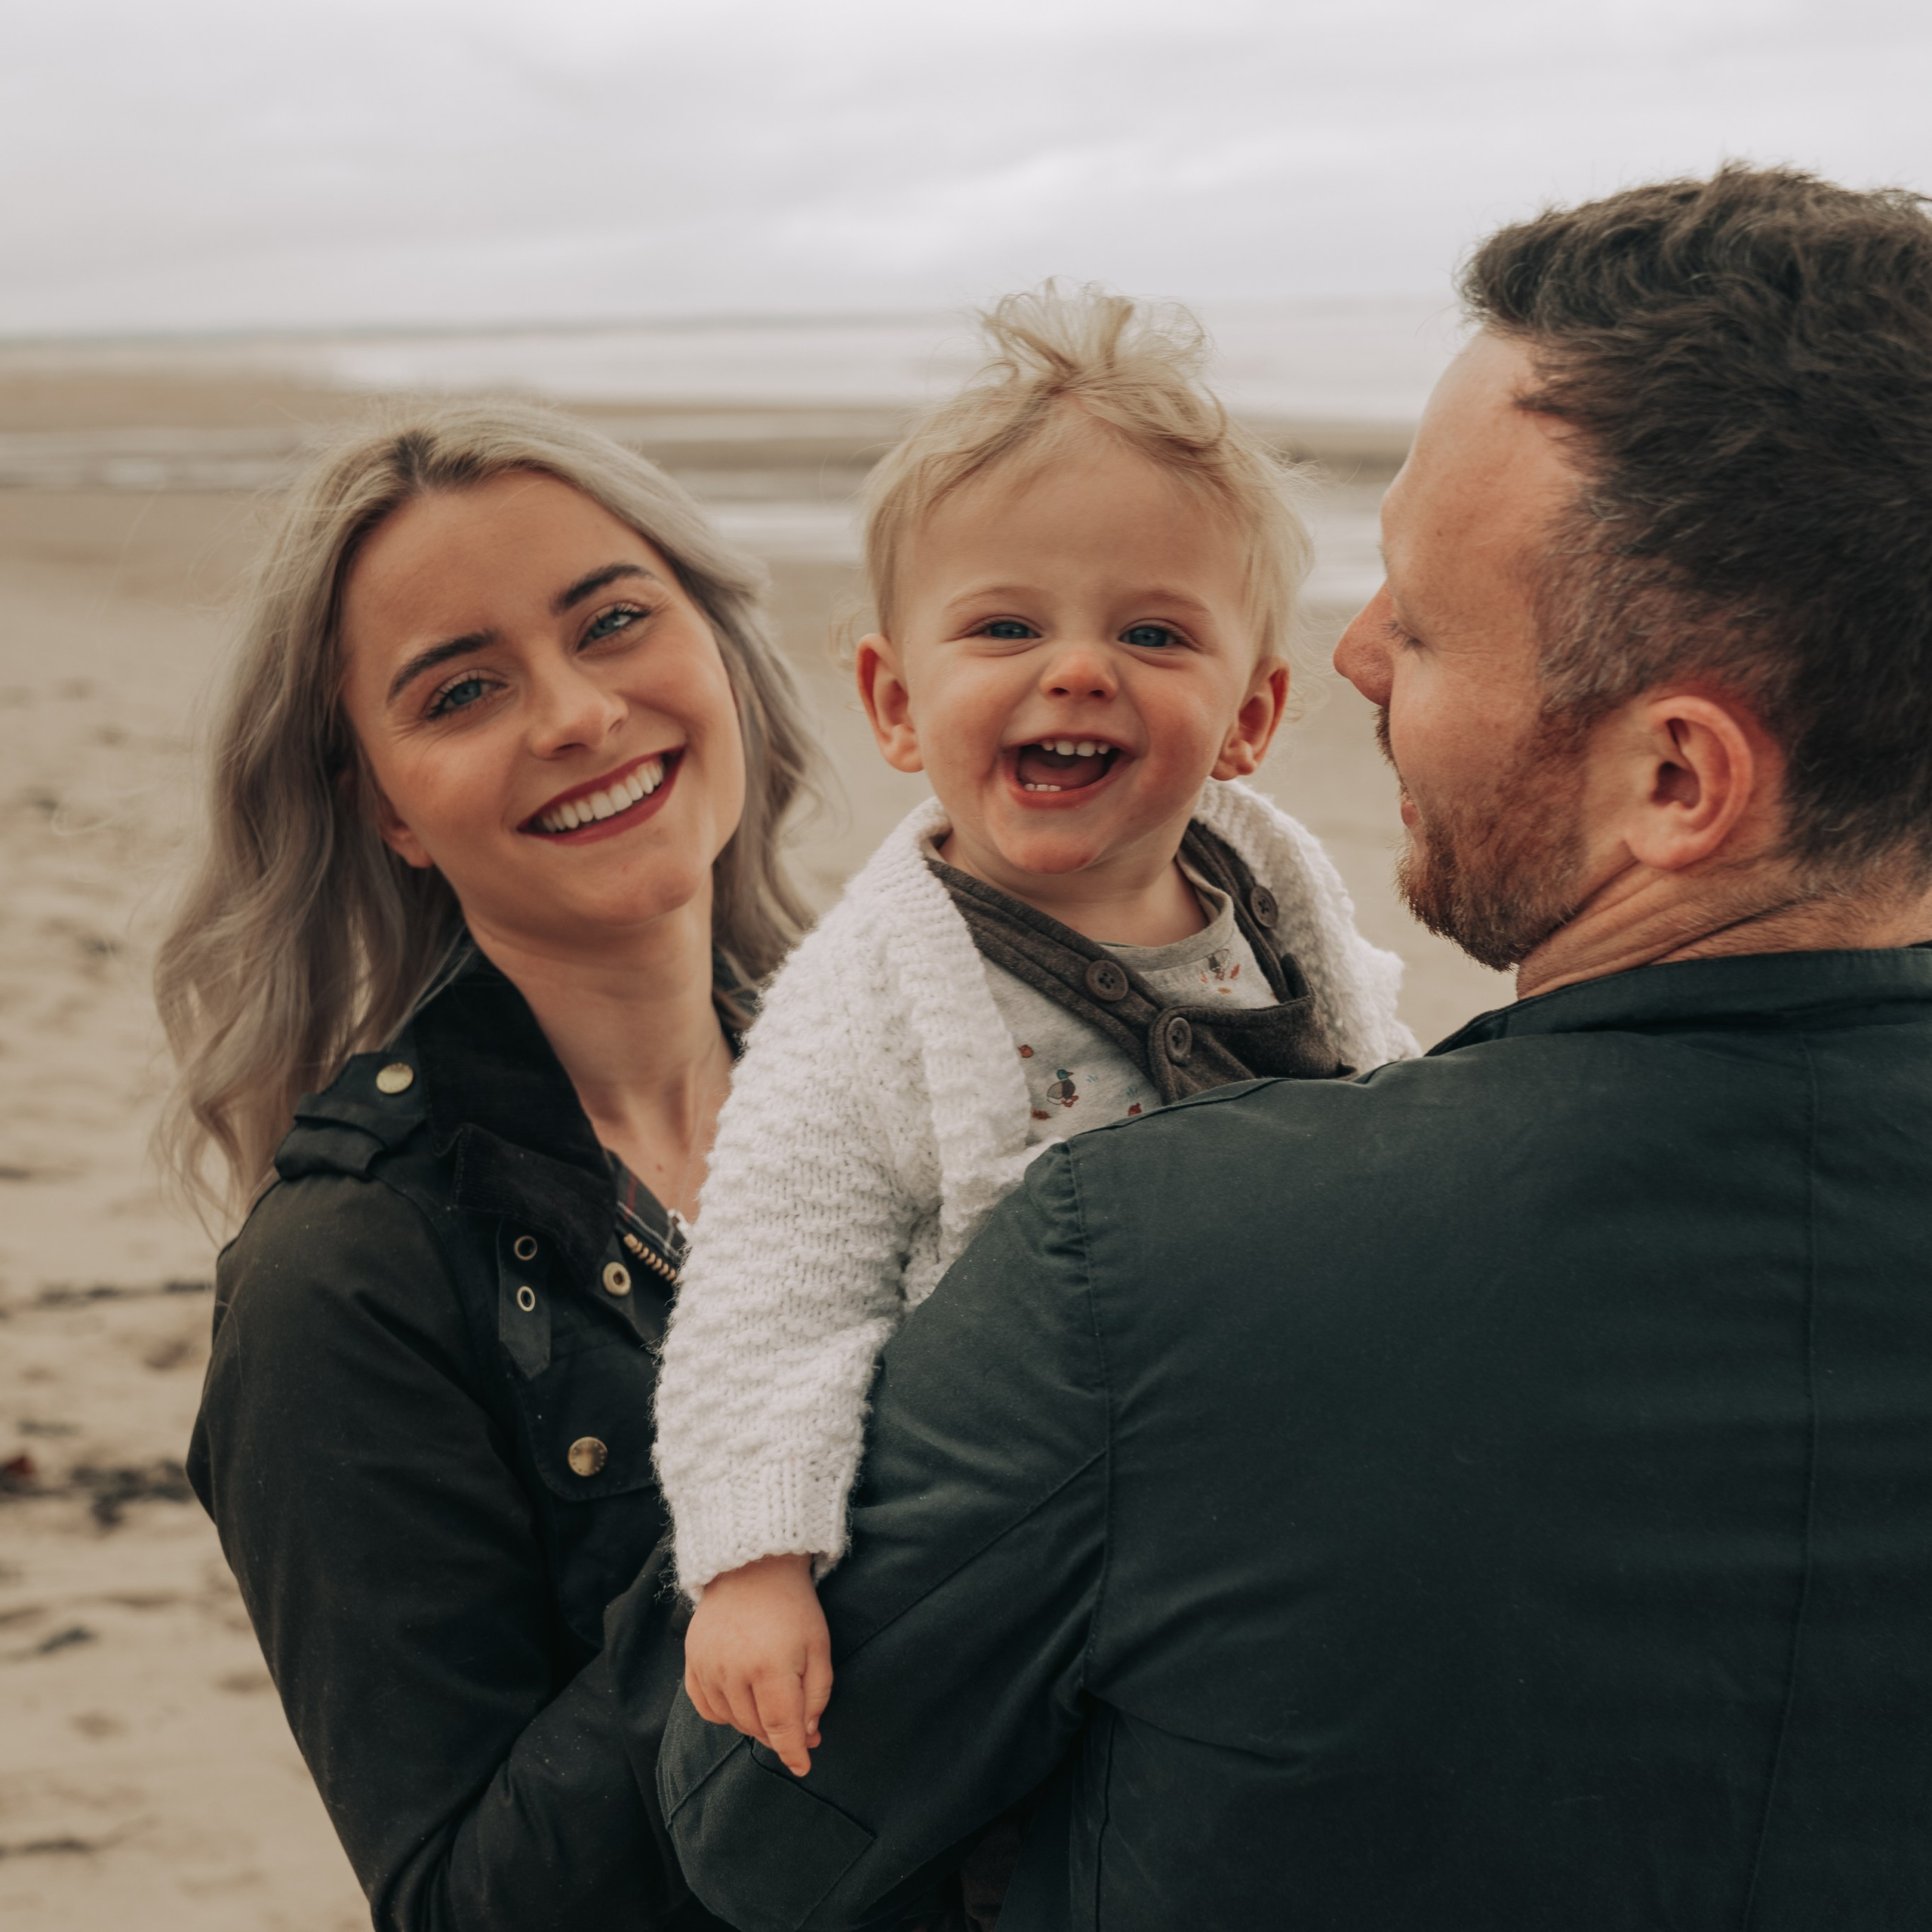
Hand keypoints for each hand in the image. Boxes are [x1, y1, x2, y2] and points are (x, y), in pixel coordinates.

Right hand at [684, 1553, 831, 1775]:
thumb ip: (816, 1695)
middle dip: (778, 1734)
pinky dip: (725, 1712)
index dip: (792, 1752)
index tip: (803, 1768)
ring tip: (771, 1703)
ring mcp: (707, 1666)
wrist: (752, 1567)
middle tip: (797, 1727)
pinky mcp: (692, 1661)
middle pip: (755, 1727)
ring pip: (731, 1720)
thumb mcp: (818, 1646)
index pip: (780, 1726)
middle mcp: (732, 1671)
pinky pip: (706, 1707)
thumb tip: (808, 1736)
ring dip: (753, 1723)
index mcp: (770, 1666)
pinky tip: (741, 1700)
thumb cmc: (792, 1606)